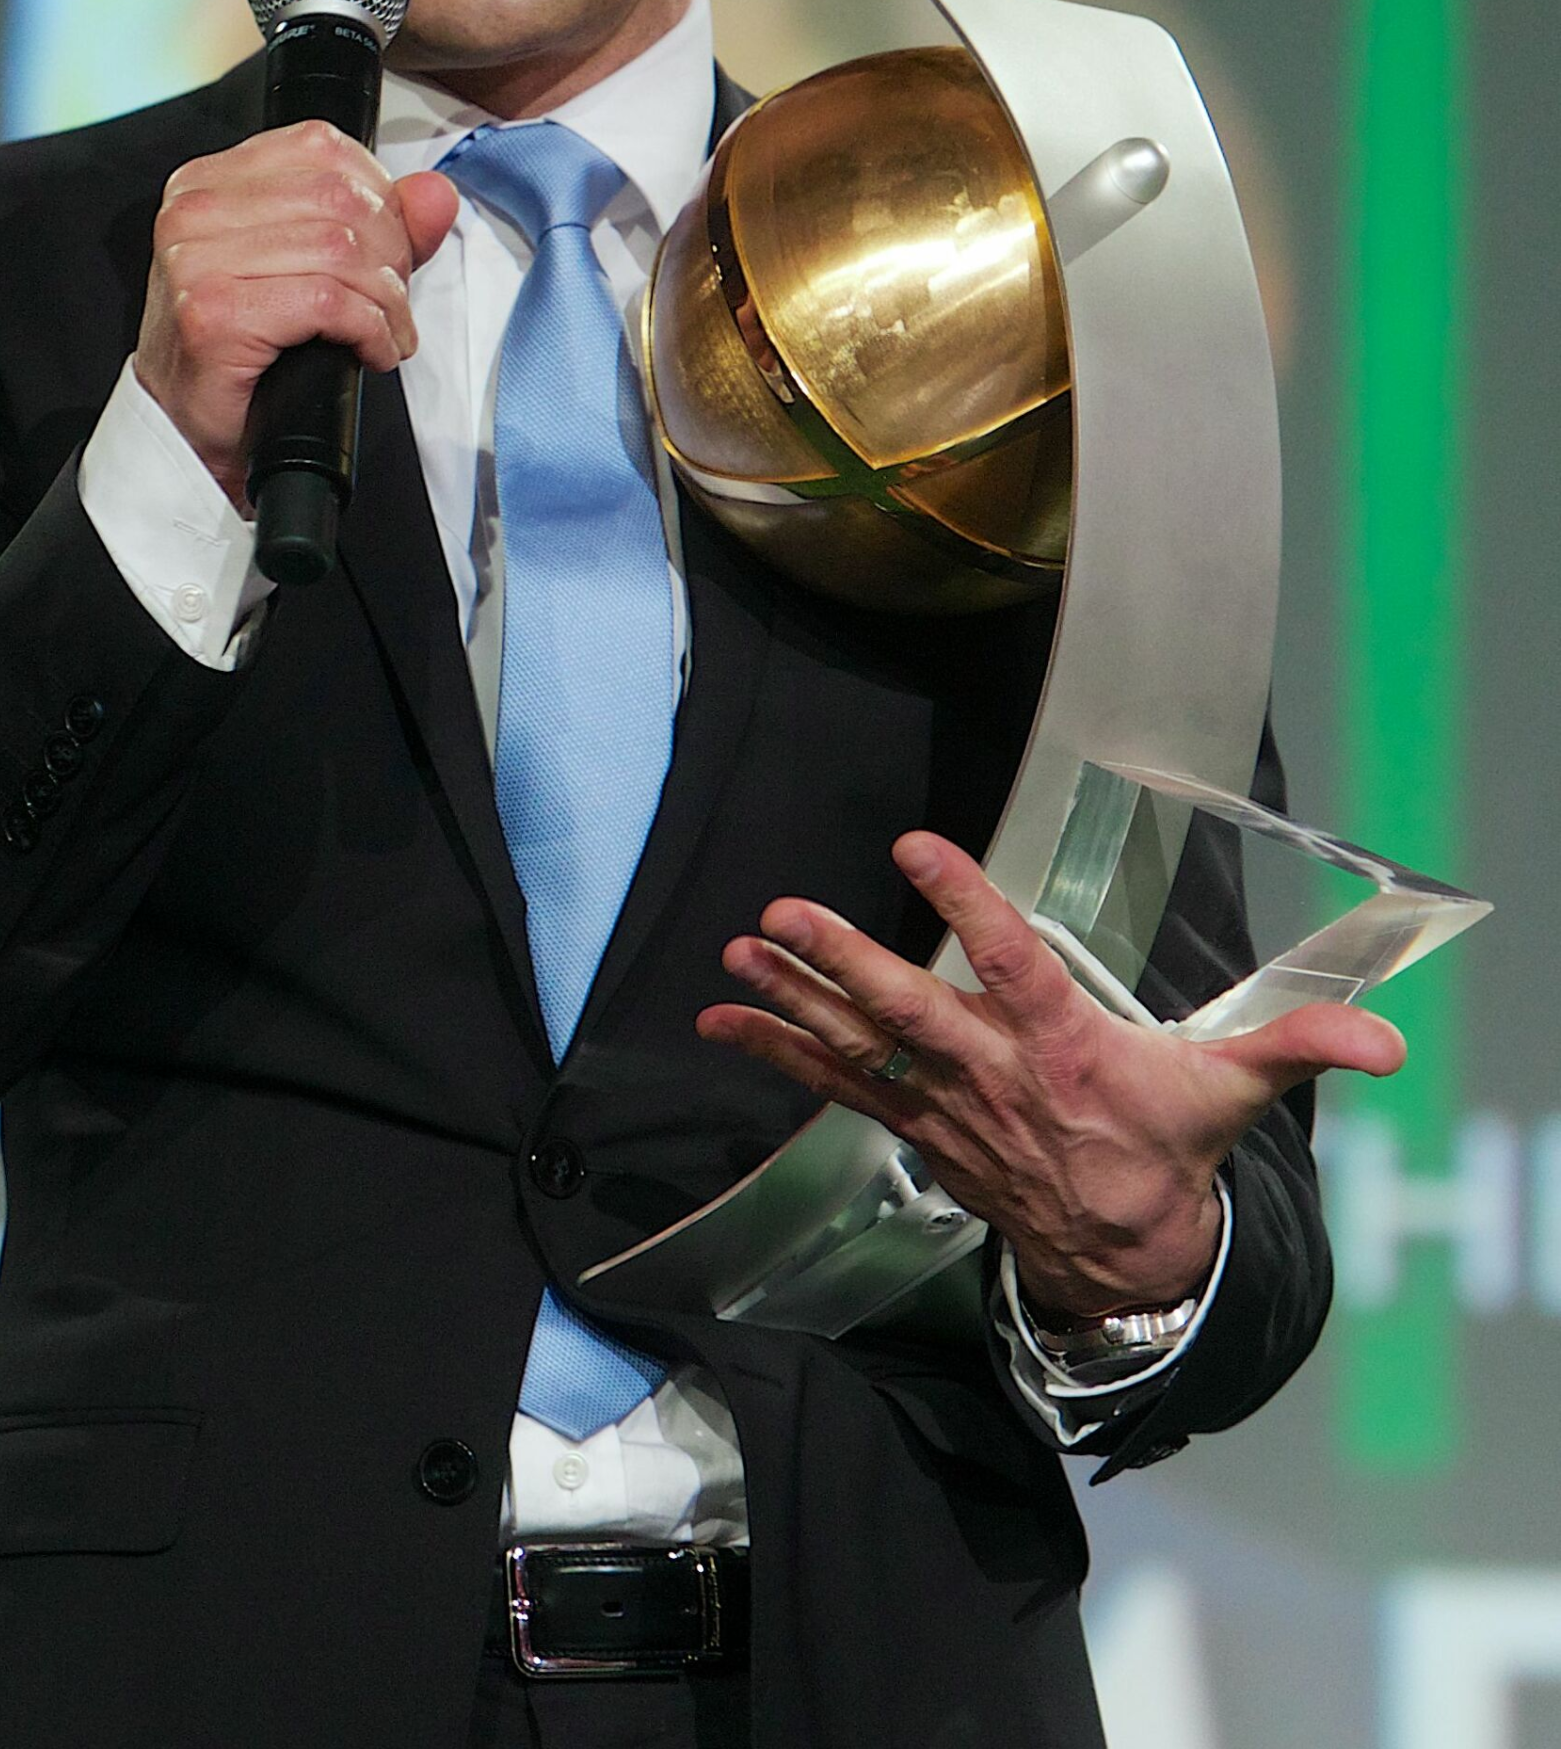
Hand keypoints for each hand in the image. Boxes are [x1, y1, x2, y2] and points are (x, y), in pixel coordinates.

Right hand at [135, 122, 459, 510]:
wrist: (190, 431)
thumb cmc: (242, 351)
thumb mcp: (311, 269)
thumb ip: (380, 225)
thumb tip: (436, 192)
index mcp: (209, 182)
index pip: (320, 146)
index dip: (379, 196)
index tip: (390, 248)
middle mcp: (194, 212)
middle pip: (339, 198)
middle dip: (391, 254)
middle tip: (393, 301)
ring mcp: (197, 261)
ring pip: (340, 249)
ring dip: (387, 301)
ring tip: (387, 332)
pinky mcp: (214, 315)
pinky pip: (328, 302)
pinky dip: (371, 330)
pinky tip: (371, 352)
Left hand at [698, 830, 1405, 1320]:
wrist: (1123, 1262)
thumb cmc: (1167, 1150)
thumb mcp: (1234, 1093)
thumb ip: (1298, 1044)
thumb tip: (1387, 1041)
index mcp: (1065, 1049)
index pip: (1011, 963)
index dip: (965, 902)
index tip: (918, 845)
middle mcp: (993, 1076)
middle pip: (910, 1012)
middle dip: (842, 961)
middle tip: (782, 912)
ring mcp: (944, 1107)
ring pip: (857, 1046)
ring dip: (789, 999)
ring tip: (734, 952)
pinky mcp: (915, 1127)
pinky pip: (834, 1086)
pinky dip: (775, 1051)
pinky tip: (721, 1017)